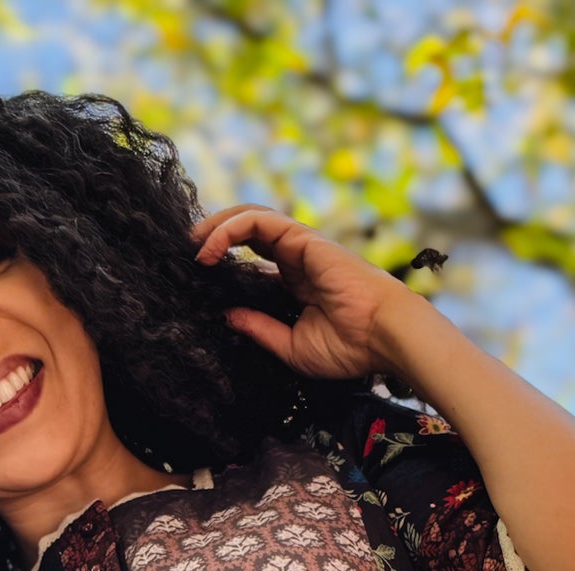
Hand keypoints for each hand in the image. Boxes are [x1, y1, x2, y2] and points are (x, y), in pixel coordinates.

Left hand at [190, 204, 417, 379]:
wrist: (383, 336)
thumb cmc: (349, 347)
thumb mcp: (292, 347)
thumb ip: (260, 330)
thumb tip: (228, 317)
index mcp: (297, 282)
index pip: (255, 258)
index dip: (228, 259)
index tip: (202, 275)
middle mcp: (297, 259)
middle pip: (248, 231)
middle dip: (216, 234)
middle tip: (191, 251)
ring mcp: (300, 246)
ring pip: (250, 218)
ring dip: (217, 226)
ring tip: (194, 244)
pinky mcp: (301, 238)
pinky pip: (257, 223)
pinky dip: (229, 230)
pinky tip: (210, 249)